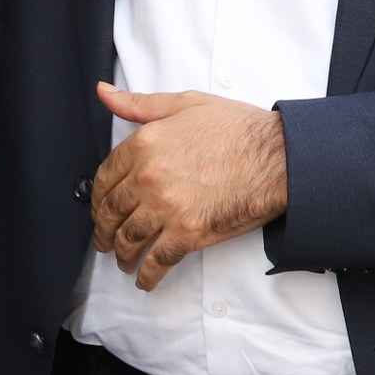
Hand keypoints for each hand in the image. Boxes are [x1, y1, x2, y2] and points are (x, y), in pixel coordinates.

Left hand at [89, 87, 286, 290]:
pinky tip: (144, 280)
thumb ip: (140, 104)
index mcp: (144, 144)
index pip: (104, 177)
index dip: (98, 198)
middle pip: (112, 211)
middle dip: (104, 230)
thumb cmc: (239, 129)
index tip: (100, 207)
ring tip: (123, 261)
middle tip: (105, 240)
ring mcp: (166, 208)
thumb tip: (104, 94)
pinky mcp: (188, 233)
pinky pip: (157, 260)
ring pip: (130, 238)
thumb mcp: (185, 103)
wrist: (277, 157)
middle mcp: (148, 178)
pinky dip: (147, 275)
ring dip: (122, 254)